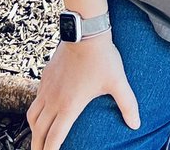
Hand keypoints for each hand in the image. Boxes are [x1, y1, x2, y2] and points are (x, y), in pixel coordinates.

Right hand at [27, 35, 139, 149]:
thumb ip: (127, 104)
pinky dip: (36, 110)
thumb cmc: (102, 57)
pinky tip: (42, 109)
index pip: (54, 138)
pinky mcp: (45, 76)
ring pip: (32, 115)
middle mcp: (54, 100)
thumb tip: (136, 124)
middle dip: (37, 147)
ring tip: (38, 136)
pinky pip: (36, 98)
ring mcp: (47, 88)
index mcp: (69, 106)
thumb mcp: (117, 82)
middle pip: (38, 131)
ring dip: (34, 129)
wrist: (85, 32)